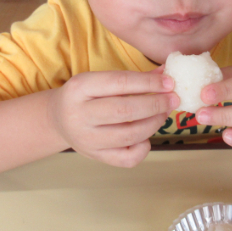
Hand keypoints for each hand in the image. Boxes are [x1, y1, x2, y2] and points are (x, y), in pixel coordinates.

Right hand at [48, 69, 178, 167]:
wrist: (58, 119)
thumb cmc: (86, 95)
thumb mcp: (101, 80)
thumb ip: (134, 78)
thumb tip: (167, 72)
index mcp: (80, 87)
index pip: (120, 83)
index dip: (148, 83)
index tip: (169, 82)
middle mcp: (80, 114)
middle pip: (125, 110)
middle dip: (155, 104)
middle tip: (173, 99)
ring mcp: (87, 140)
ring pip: (129, 135)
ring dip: (154, 123)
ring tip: (164, 113)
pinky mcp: (96, 157)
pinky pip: (127, 158)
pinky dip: (143, 147)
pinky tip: (146, 135)